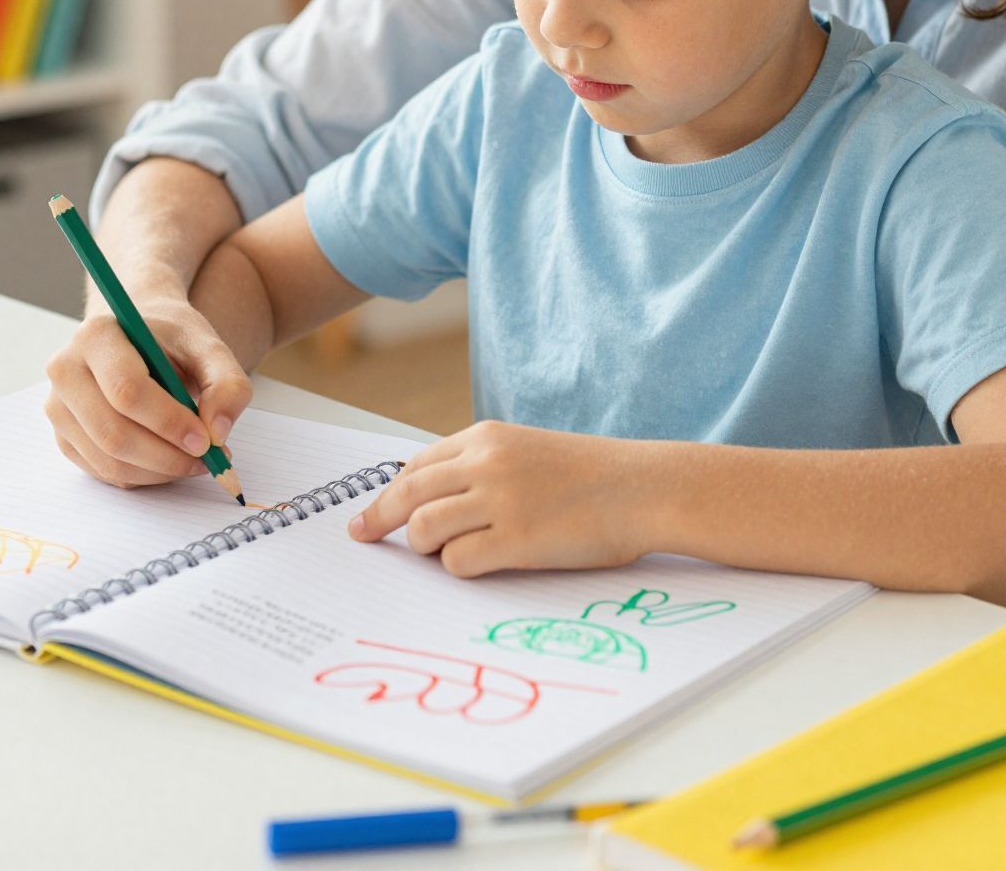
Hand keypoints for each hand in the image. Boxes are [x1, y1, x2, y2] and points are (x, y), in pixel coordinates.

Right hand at [44, 296, 252, 487]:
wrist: (137, 337)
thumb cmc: (170, 339)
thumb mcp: (208, 346)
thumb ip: (226, 383)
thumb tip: (217, 433)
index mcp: (98, 336)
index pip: (127, 391)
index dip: (169, 422)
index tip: (207, 441)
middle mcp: (66, 371)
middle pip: (114, 433)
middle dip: (168, 456)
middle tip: (210, 460)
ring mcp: (58, 407)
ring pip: (109, 460)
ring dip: (160, 471)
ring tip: (196, 460)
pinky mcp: (64, 436)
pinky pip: (104, 472)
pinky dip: (144, 476)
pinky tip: (170, 459)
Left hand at [347, 421, 653, 576]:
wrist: (644, 487)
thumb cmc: (594, 476)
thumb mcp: (531, 452)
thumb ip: (484, 467)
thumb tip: (433, 502)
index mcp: (488, 437)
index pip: (417, 465)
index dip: (388, 492)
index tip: (369, 514)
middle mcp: (486, 464)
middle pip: (407, 494)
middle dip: (376, 519)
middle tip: (360, 537)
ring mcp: (499, 501)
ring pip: (423, 530)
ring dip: (425, 548)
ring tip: (444, 554)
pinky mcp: (515, 540)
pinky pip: (457, 562)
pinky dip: (458, 569)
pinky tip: (480, 564)